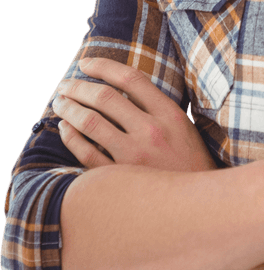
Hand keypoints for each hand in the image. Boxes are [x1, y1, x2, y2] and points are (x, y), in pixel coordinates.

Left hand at [53, 57, 216, 172]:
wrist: (197, 205)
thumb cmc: (189, 162)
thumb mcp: (182, 127)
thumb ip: (156, 106)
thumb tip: (121, 86)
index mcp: (169, 114)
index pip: (130, 78)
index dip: (103, 66)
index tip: (85, 64)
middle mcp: (151, 131)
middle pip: (104, 97)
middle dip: (78, 87)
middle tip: (65, 85)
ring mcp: (134, 156)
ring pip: (89, 122)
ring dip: (68, 109)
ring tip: (60, 103)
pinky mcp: (120, 178)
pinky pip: (85, 153)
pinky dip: (70, 136)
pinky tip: (65, 129)